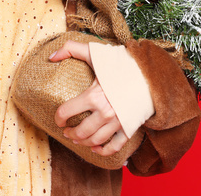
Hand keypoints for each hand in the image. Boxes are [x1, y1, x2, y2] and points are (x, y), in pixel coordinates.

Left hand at [49, 40, 129, 156]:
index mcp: (93, 96)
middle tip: (66, 132)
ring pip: (95, 140)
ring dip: (83, 142)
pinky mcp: (128, 127)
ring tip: (77, 139)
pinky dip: (104, 151)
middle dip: (70, 133)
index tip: (58, 120)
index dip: (58, 118)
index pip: (66, 112)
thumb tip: (51, 56)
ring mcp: (117, 122)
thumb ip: (71, 49)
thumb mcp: (95, 53)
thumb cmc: (120, 64)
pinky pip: (115, 146)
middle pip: (81, 131)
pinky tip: (95, 149)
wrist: (149, 74)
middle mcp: (105, 112)